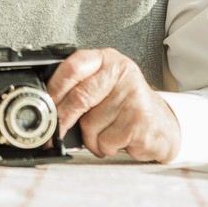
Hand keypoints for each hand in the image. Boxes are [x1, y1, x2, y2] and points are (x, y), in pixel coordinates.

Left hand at [47, 48, 179, 161]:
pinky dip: (106, 147)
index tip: (44, 105)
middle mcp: (122, 73)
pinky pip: (106, 141)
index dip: (53, 88)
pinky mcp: (140, 121)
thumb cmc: (126, 106)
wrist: (163, 125)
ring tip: (106, 133)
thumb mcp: (104, 87)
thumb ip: (80, 89)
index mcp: (107, 59)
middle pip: (79, 97)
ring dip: (90, 138)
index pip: (72, 67)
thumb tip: (47, 108)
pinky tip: (119, 140)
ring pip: (90, 124)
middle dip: (62, 119)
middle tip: (55, 132)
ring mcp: (133, 96)